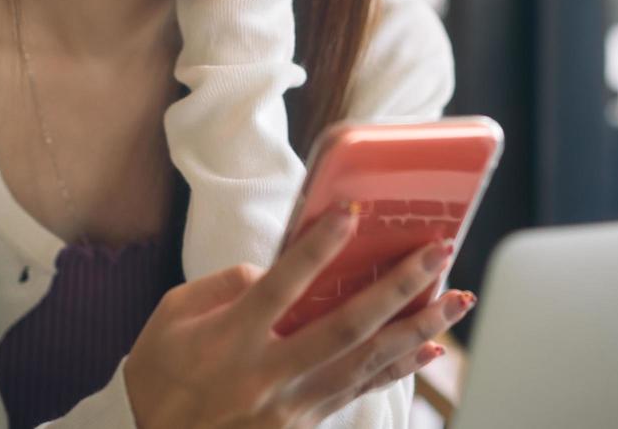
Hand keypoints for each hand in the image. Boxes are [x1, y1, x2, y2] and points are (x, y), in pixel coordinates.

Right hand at [123, 208, 475, 428]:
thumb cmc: (159, 375)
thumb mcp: (172, 318)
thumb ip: (224, 286)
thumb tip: (273, 272)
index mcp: (228, 338)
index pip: (282, 283)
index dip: (320, 246)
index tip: (354, 211)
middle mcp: (266, 374)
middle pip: (345, 327)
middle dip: (398, 287)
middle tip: (438, 252)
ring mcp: (290, 407)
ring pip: (366, 363)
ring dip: (418, 329)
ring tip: (457, 299)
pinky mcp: (304, 427)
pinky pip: (360, 392)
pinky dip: (400, 368)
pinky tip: (431, 346)